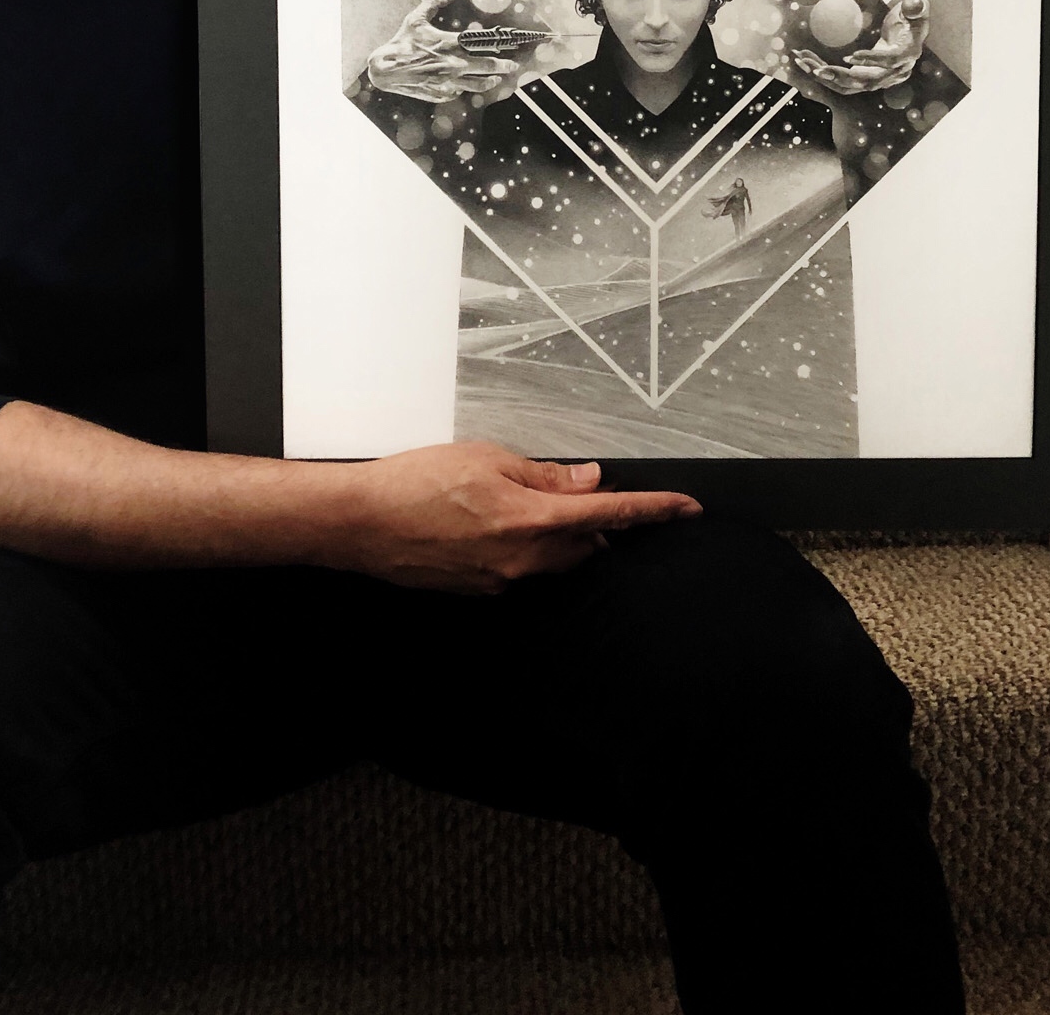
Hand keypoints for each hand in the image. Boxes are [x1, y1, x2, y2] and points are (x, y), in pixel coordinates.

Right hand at [324, 442, 701, 594]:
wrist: (362, 522)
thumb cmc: (416, 481)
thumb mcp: (486, 458)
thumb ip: (544, 475)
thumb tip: (589, 481)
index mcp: (532, 520)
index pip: (611, 516)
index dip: (653, 511)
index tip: (687, 508)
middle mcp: (524, 560)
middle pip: (585, 544)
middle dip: (595, 521)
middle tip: (582, 492)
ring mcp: (502, 581)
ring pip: (554, 559)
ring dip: (559, 535)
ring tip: (527, 504)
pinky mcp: (479, 590)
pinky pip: (520, 570)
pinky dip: (522, 547)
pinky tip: (488, 524)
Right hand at [367, 0, 517, 102]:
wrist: (386, 69)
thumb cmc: (402, 42)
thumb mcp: (416, 18)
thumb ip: (434, 3)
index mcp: (450, 42)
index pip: (482, 43)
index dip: (500, 43)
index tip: (511, 43)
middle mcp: (453, 63)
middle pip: (487, 66)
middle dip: (504, 66)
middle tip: (513, 66)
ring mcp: (449, 80)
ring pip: (479, 84)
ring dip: (491, 80)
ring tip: (497, 78)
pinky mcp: (442, 93)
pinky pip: (460, 92)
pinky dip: (466, 88)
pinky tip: (467, 84)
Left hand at [793, 0, 929, 95]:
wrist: (908, 39)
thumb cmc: (910, 22)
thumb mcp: (915, 12)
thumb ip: (916, 8)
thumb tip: (915, 3)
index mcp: (905, 58)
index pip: (889, 62)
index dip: (871, 60)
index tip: (850, 56)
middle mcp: (891, 74)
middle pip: (864, 81)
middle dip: (838, 76)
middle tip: (816, 68)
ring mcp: (876, 79)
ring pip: (847, 84)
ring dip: (824, 75)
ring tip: (802, 60)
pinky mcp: (863, 78)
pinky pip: (840, 80)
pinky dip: (823, 71)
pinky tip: (805, 59)